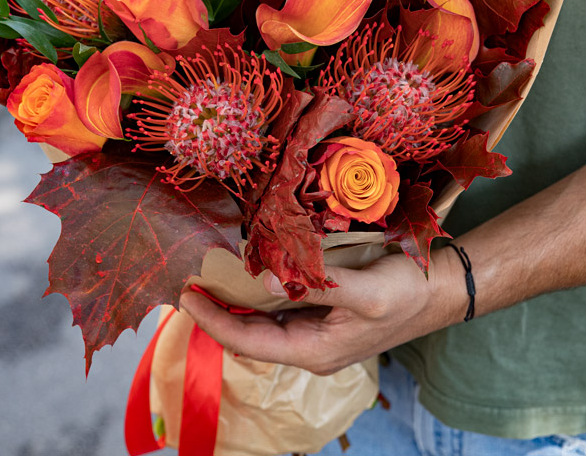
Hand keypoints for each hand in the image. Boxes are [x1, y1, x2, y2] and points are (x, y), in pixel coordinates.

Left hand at [180, 249, 462, 374]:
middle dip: (217, 314)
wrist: (440, 290)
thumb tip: (264, 276)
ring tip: (206, 281)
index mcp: (316, 350)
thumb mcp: (363, 290)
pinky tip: (246, 277)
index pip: (249, 342)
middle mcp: (311, 347)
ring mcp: (317, 333)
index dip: (214, 321)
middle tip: (186, 286)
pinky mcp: (324, 316)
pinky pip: (281, 310)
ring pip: (264, 323)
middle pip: (251, 336)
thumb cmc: (406, 291)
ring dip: (236, 304)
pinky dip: (259, 295)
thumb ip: (315, 284)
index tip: (186, 298)